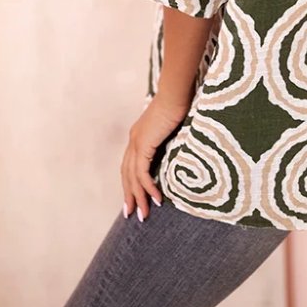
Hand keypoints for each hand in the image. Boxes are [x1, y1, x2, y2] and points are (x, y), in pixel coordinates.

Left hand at [120, 93, 187, 221]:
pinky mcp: (144, 145)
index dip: (131, 182)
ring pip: (133, 177)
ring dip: (138, 197)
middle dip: (130, 195)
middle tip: (133, 213)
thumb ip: (170, 137)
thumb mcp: (172, 125)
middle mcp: (134, 139)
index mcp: (138, 135)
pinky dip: (148, 187)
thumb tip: (177, 147)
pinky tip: (156, 199)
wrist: (175, 92)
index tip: (135, 198)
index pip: (130, 164)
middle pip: (127, 174)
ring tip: (144, 214)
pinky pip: (142, 173)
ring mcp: (136, 142)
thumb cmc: (179, 103)